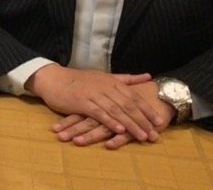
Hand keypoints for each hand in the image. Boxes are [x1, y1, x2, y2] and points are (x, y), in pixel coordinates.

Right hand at [27, 65, 162, 144]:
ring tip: (142, 137)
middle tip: (154, 134)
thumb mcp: (103, 76)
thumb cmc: (78, 80)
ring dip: (131, 125)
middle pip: (129, 105)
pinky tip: (119, 131)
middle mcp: (105, 87)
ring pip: (117, 111)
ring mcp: (94, 94)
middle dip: (143, 121)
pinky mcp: (82, 102)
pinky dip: (110, 122)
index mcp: (112, 81)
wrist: (53, 79)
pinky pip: (99, 113)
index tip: (160, 122)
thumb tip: (148, 76)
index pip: (134, 97)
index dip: (148, 110)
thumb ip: (126, 78)